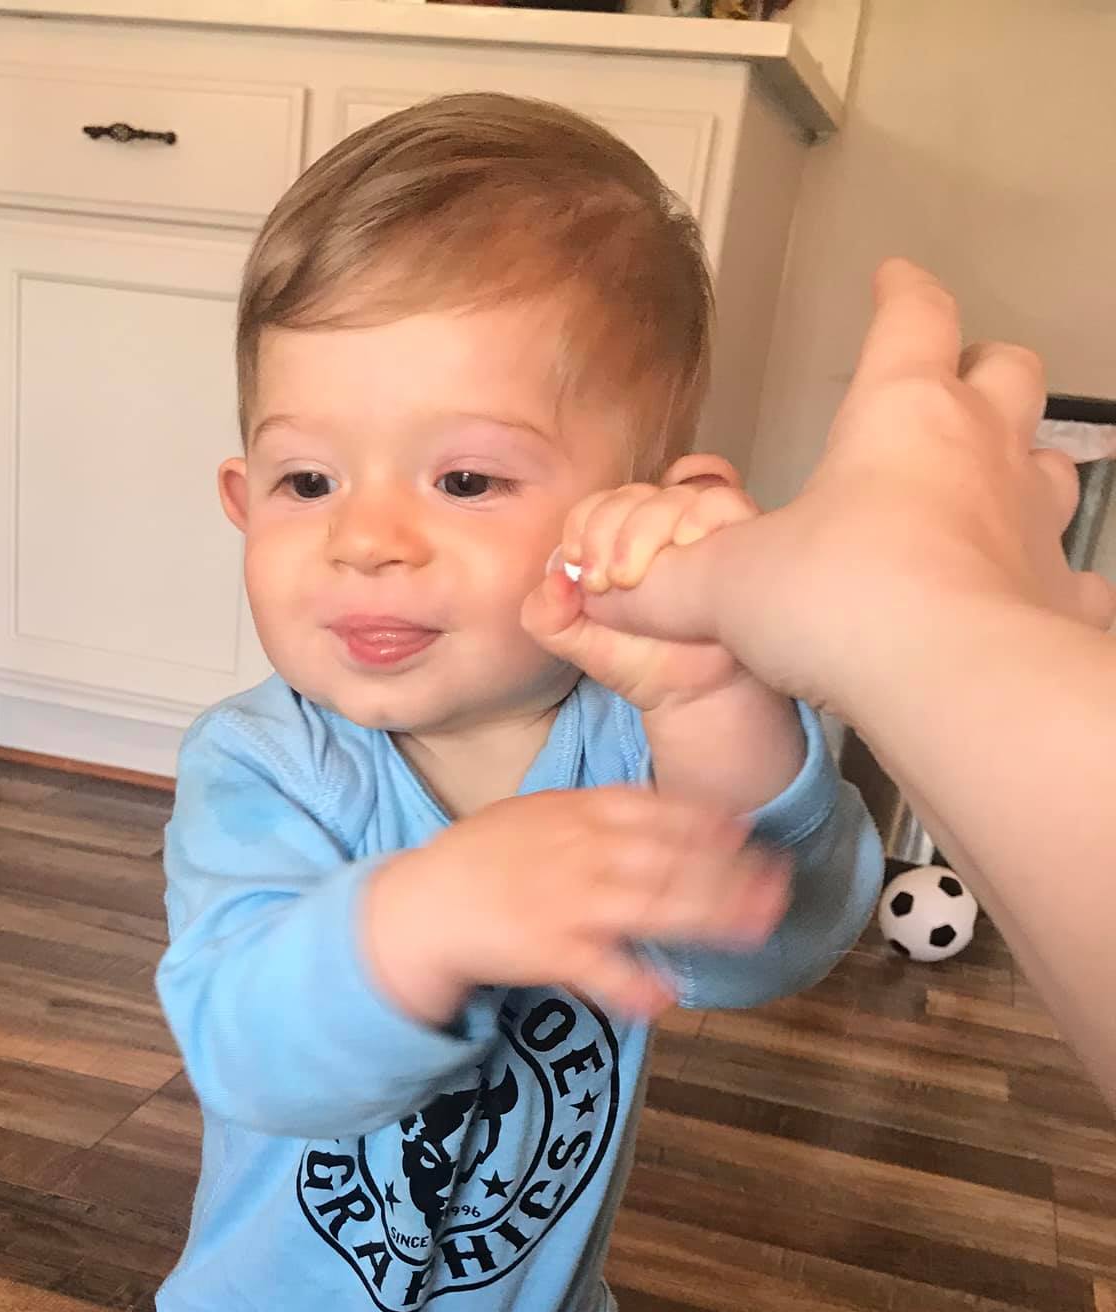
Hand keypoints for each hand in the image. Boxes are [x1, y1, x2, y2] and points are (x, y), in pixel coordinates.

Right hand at [363, 785, 789, 1025]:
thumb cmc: (488, 860)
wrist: (422, 905)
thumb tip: (692, 820)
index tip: (755, 835)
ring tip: (755, 932)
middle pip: (669, 860)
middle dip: (730, 874)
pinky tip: (667, 998)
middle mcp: (580, 853)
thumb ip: (608, 814)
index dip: (711, 824)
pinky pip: (597, 970)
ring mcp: (564, 902)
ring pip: (649, 908)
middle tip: (780, 888)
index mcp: (578, 813)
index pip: (658, 812)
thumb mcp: (544, 813)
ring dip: (707, 919)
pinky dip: (632, 986)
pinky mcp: (545, 951)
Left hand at [521, 456, 758, 713]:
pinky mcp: (739, 537)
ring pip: (673, 496)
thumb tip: (555, 580)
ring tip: (635, 580)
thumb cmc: (638, 661)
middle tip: (606, 583)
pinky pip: (725, 502)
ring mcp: (699, 529)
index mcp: (617, 539)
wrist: (690, 693)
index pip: (597, 506)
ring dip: (645, 529)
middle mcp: (658, 527)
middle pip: (632, 496)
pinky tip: (685, 546)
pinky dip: (700, 515)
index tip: (578, 567)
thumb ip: (545, 616)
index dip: (583, 526)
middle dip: (608, 532)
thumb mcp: (576, 644)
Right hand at [554, 261, 1115, 719]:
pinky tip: (1018, 600)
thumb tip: (599, 591)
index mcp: (901, 414)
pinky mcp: (1057, 593)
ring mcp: (1030, 520)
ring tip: (984, 487)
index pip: (912, 318)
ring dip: (1018, 464)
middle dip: (980, 368)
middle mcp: (980, 449)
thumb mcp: (727, 587)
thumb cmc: (846, 601)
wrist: (953, 679)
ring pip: (1046, 461)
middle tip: (950, 382)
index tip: (892, 280)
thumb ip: (666, 586)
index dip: (900, 294)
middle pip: (1006, 372)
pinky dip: (1043, 578)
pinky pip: (1063, 575)